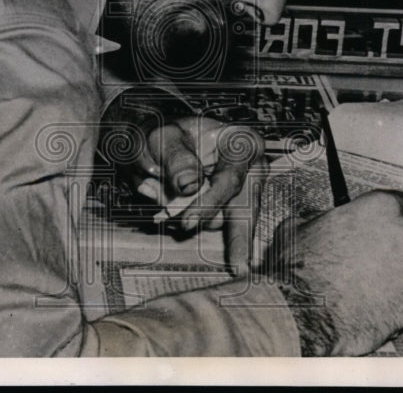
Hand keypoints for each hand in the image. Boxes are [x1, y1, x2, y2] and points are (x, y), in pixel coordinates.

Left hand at [130, 116, 266, 276]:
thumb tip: (189, 185)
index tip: (187, 222)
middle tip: (238, 268)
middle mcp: (249, 169)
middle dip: (239, 237)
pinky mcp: (226, 210)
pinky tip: (168, 213)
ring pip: (223, 220)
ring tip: (161, 206)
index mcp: (241, 142)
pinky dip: (187, 221)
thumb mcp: (162, 137)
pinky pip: (211, 225)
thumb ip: (175, 157)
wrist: (153, 144)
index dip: (211, 202)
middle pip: (247, 207)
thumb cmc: (163, 135)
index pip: (231, 179)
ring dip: (191, 219)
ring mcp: (240, 192)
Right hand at [265, 190, 402, 355]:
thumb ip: (326, 219)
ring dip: (393, 273)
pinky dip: (396, 299)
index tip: (384, 225)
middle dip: (390, 247)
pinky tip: (370, 304)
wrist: (306, 315)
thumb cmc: (302, 270)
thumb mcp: (301, 227)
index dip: (392, 216)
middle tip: (365, 260)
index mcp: (379, 209)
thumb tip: (329, 222)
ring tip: (364, 287)